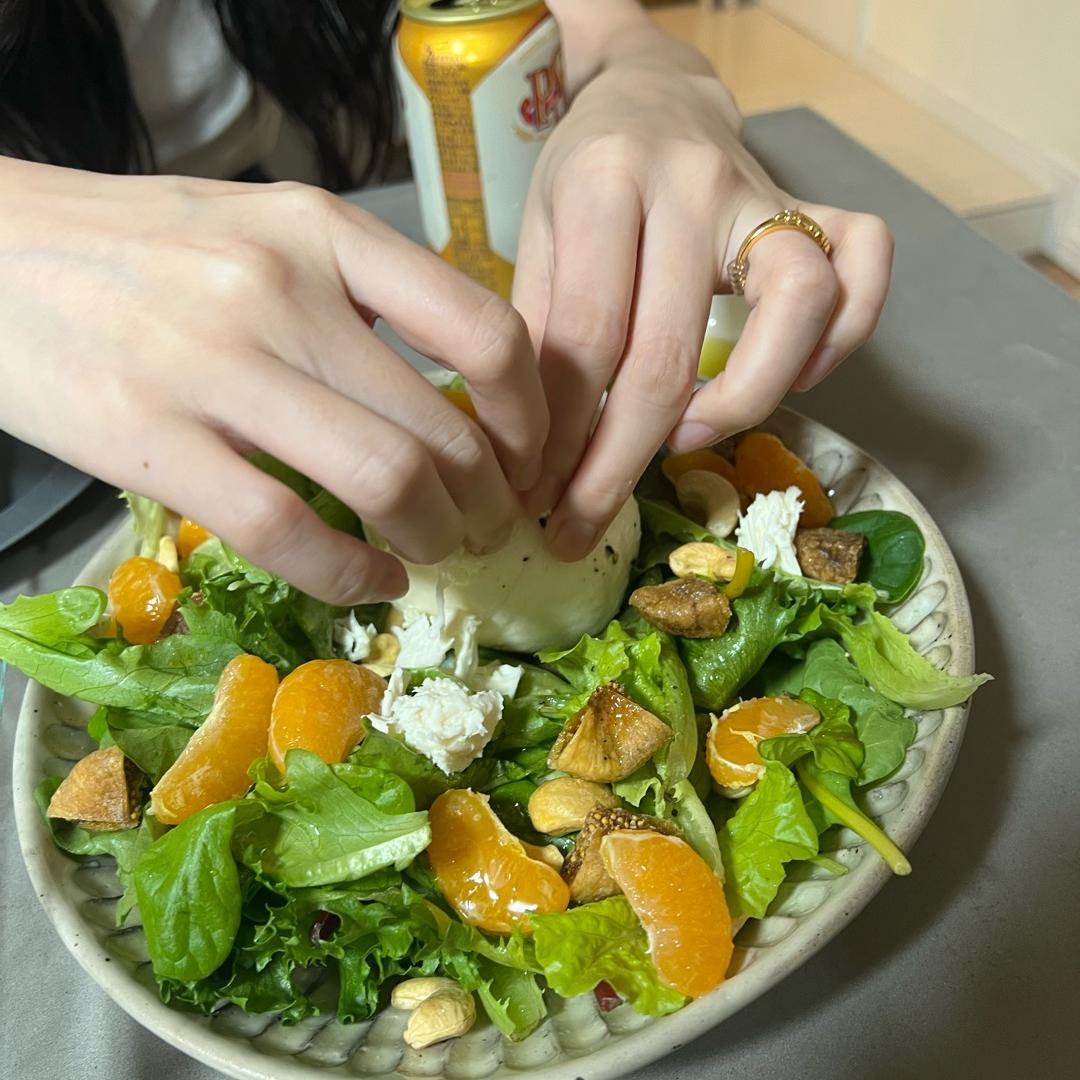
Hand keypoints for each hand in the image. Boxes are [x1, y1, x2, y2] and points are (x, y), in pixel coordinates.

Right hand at [0, 159, 547, 602]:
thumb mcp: (270, 230)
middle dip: (490, 502)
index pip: (483, 329)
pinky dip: (352, 575)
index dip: (530, 413)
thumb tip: (464, 387)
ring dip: (436, 539)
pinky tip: (372, 582)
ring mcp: (215, 366)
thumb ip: (365, 291)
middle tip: (492, 527)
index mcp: (325, 231)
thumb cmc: (143, 247)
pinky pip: (287, 531)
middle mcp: (282, 291)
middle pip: (443, 428)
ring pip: (383, 481)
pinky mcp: (153, 441)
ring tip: (439, 553)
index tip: (530, 455)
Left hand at [513, 54, 891, 559]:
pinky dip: (844, 335)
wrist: (648, 96)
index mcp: (602, 185)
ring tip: (687, 443)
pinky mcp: (813, 201)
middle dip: (618, 461)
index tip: (541, 493)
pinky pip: (864, 263)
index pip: (587, 340)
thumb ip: (540, 334)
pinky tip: (795, 380)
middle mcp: (688, 184)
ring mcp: (761, 191)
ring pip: (795, 304)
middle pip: (666, 352)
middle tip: (583, 520)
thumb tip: (533, 457)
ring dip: (743, 402)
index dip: (562, 434)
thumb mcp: (536, 241)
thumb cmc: (585, 180)